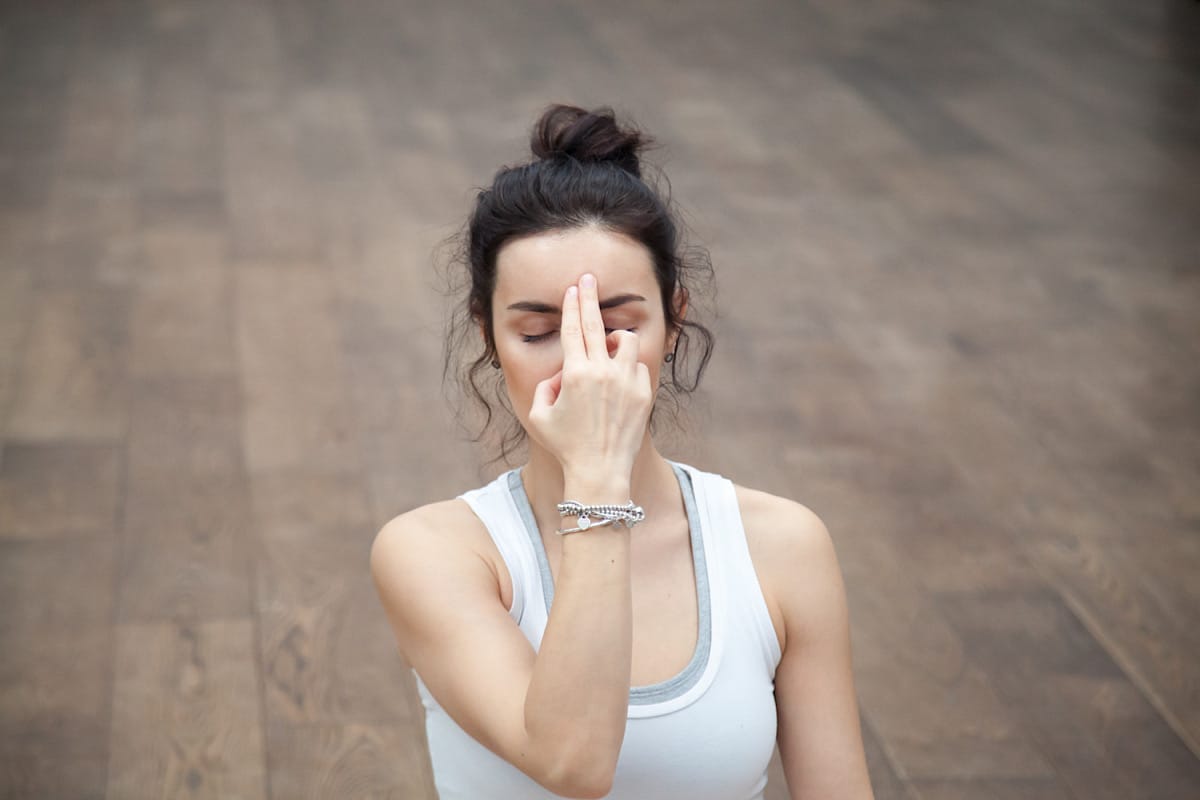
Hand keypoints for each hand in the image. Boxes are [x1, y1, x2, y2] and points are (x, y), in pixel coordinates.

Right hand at [527, 274, 653, 481]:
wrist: (600, 471)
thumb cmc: (566, 444)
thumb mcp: (540, 415)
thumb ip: (546, 386)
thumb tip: (562, 372)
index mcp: (575, 373)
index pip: (572, 329)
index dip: (572, 305)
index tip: (574, 288)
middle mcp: (602, 371)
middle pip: (595, 323)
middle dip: (590, 298)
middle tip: (589, 278)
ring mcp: (626, 381)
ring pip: (626, 341)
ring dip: (616, 340)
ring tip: (608, 349)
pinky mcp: (643, 392)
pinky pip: (637, 367)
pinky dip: (628, 370)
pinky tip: (618, 387)